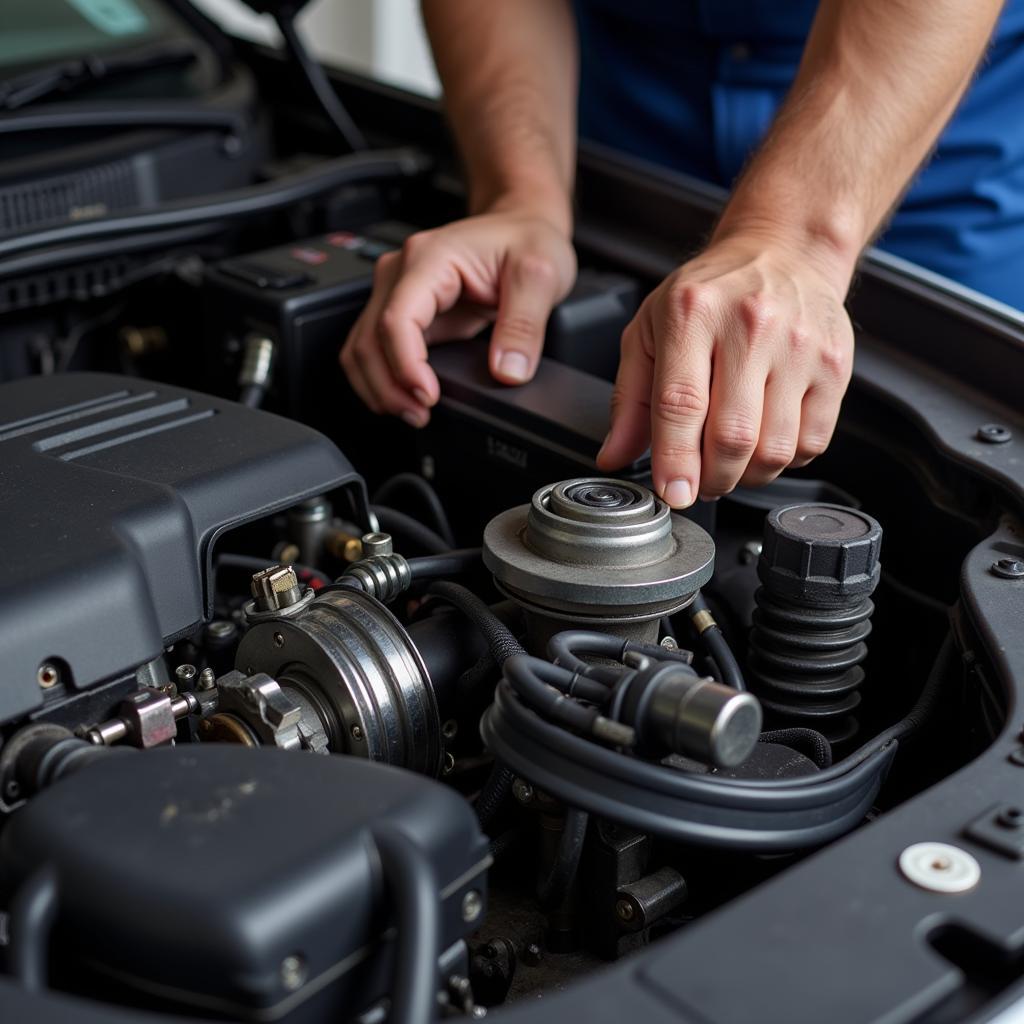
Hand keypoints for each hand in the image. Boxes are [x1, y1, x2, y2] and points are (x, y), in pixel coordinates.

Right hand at [340, 208, 576, 425]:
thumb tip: (507, 370)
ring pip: (361, 348)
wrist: (522, 226)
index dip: (406, 366)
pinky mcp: (402, 312)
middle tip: (420, 414)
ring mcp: (396, 292)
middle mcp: (401, 272)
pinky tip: (404, 398)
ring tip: (412, 413)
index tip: (428, 397)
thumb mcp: (540, 275)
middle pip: (369, 339)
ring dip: (379, 388)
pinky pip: (375, 350)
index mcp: (429, 258)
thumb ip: (525, 325)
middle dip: (388, 387)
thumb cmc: (526, 239)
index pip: (396, 320)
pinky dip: (382, 380)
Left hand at [596, 234, 853, 507]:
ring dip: (747, 475)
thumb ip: (630, 399)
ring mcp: (800, 346)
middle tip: (699, 481)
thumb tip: (614, 456)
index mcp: (693, 314)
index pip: (681, 404)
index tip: (674, 493)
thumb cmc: (710, 295)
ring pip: (775, 448)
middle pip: (732, 436)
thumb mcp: (650, 331)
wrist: (783, 254)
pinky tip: (766, 439)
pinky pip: (811, 442)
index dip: (675, 460)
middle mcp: (750, 326)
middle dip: (711, 478)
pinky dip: (784, 459)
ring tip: (731, 461)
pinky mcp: (835, 365)